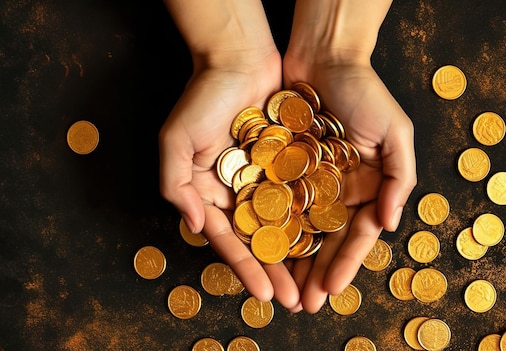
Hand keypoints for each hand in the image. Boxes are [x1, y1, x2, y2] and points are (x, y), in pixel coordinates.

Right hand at [160, 0, 300, 311]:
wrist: (239, 57)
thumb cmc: (202, 98)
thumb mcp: (175, 140)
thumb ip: (177, 185)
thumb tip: (195, 227)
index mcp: (212, 194)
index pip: (229, 240)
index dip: (246, 268)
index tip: (265, 294)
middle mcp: (240, 193)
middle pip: (260, 241)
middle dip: (277, 273)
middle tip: (296, 302)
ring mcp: (267, 180)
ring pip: (286, 225)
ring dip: (299, 256)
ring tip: (316, 284)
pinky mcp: (292, 164)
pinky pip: (304, 196)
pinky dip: (314, 219)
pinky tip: (330, 243)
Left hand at [283, 50, 416, 312]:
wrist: (324, 56)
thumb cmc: (365, 92)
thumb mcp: (395, 131)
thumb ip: (399, 177)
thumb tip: (389, 223)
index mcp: (366, 187)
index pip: (357, 236)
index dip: (345, 264)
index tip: (330, 290)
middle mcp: (337, 190)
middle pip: (326, 240)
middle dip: (315, 272)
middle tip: (302, 304)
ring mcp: (309, 182)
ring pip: (299, 229)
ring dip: (291, 260)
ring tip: (281, 288)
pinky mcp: (282, 169)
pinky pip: (275, 202)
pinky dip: (270, 227)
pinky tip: (262, 250)